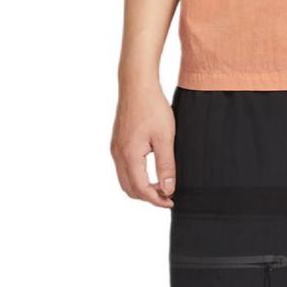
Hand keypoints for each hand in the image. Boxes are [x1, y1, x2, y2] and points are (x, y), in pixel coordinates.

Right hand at [111, 81, 175, 207]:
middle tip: (167, 196)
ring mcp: (115, 148)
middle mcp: (118, 154)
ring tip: (160, 185)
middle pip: (129, 188)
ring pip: (124, 179)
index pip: (141, 189)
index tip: (171, 201)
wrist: (137, 85)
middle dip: (147, 197)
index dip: (156, 199)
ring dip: (141, 187)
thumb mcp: (165, 138)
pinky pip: (123, 168)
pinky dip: (135, 176)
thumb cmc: (152, 107)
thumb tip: (167, 189)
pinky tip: (150, 171)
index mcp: (129, 155)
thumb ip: (166, 165)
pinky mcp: (117, 143)